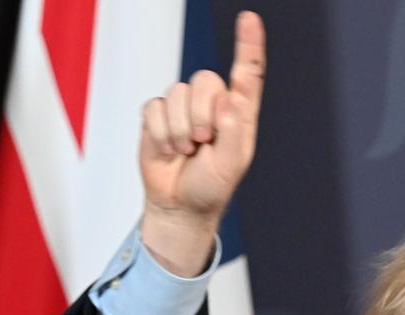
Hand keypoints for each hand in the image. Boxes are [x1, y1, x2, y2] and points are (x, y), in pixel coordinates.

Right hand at [140, 11, 265, 276]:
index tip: (249, 19)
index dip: (248, 45)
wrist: (178, 205)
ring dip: (179, 129)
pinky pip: (155, 108)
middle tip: (202, 143)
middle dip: (201, 114)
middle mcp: (212, 105)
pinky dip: (160, 133)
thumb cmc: (210, 187)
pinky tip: (168, 149)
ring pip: (177, 92)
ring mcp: (184, 108)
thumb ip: (232, 133)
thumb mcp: (231, 166)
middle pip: (205, 80)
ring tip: (186, 151)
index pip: (247, 73)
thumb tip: (227, 100)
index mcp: (238, 114)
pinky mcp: (158, 116)